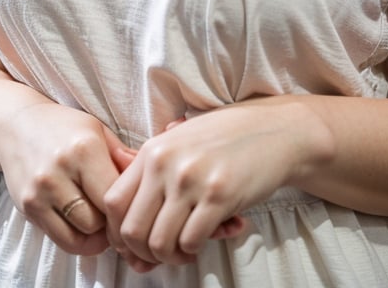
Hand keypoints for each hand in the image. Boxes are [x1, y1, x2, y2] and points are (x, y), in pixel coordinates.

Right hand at [0, 101, 125, 256]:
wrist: (16, 125)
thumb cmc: (63, 127)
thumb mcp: (97, 130)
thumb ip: (123, 157)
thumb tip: (150, 179)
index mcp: (84, 149)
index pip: (115, 195)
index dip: (127, 205)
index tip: (132, 203)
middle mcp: (60, 171)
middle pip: (99, 220)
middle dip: (111, 220)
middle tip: (115, 211)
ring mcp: (40, 191)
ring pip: (82, 234)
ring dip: (95, 231)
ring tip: (99, 215)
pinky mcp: (27, 207)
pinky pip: (61, 240)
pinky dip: (77, 238)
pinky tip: (82, 223)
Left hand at [103, 100, 298, 265]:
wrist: (274, 131)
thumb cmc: (226, 138)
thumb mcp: (181, 141)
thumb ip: (153, 170)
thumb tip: (127, 224)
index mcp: (153, 150)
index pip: (113, 202)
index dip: (117, 232)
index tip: (133, 243)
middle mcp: (167, 164)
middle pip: (132, 229)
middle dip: (141, 253)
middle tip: (158, 255)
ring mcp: (192, 180)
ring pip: (159, 243)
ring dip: (169, 257)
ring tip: (182, 250)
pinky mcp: (219, 196)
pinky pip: (190, 242)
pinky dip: (192, 251)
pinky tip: (202, 240)